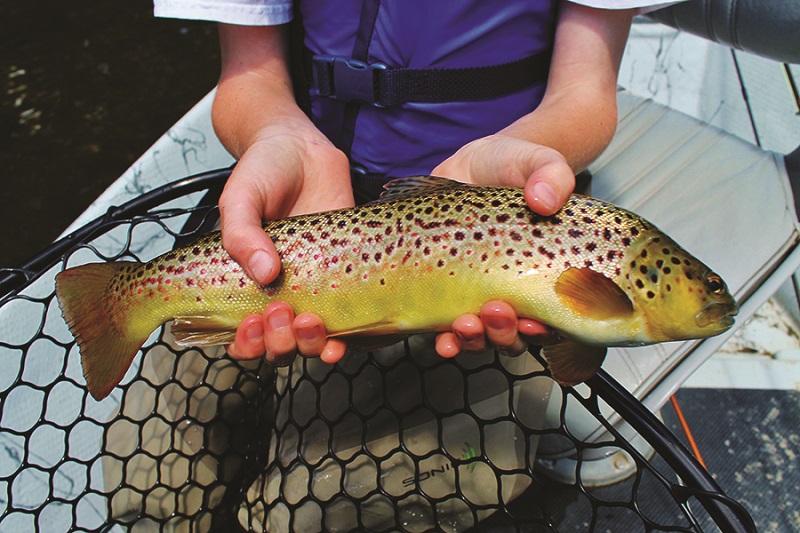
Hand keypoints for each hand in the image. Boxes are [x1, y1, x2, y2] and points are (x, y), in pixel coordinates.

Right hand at [221, 123, 353, 362]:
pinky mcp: (348, 275)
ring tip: (312, 324)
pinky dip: (347, 336)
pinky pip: (349, 318)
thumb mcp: (239, 198)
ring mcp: (317, 287)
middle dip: (279, 342)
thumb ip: (241, 234)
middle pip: (279, 345)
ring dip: (311, 344)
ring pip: (312, 340)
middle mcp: (282, 293)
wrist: (301, 148)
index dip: (246, 342)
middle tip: (282, 314)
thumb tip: (264, 273)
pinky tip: (344, 338)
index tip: (253, 323)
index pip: (244, 334)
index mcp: (247, 283)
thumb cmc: (263, 172)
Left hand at [428, 134, 573, 355]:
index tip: (534, 322)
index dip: (546, 331)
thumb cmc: (514, 166)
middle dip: (504, 334)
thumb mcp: (537, 160)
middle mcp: (516, 291)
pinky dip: (444, 340)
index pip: (556, 319)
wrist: (471, 165)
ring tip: (465, 324)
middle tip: (496, 312)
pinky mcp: (447, 290)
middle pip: (516, 335)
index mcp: (547, 273)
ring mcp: (479, 293)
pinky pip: (446, 326)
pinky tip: (440, 341)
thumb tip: (546, 198)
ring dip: (474, 339)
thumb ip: (551, 173)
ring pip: (482, 336)